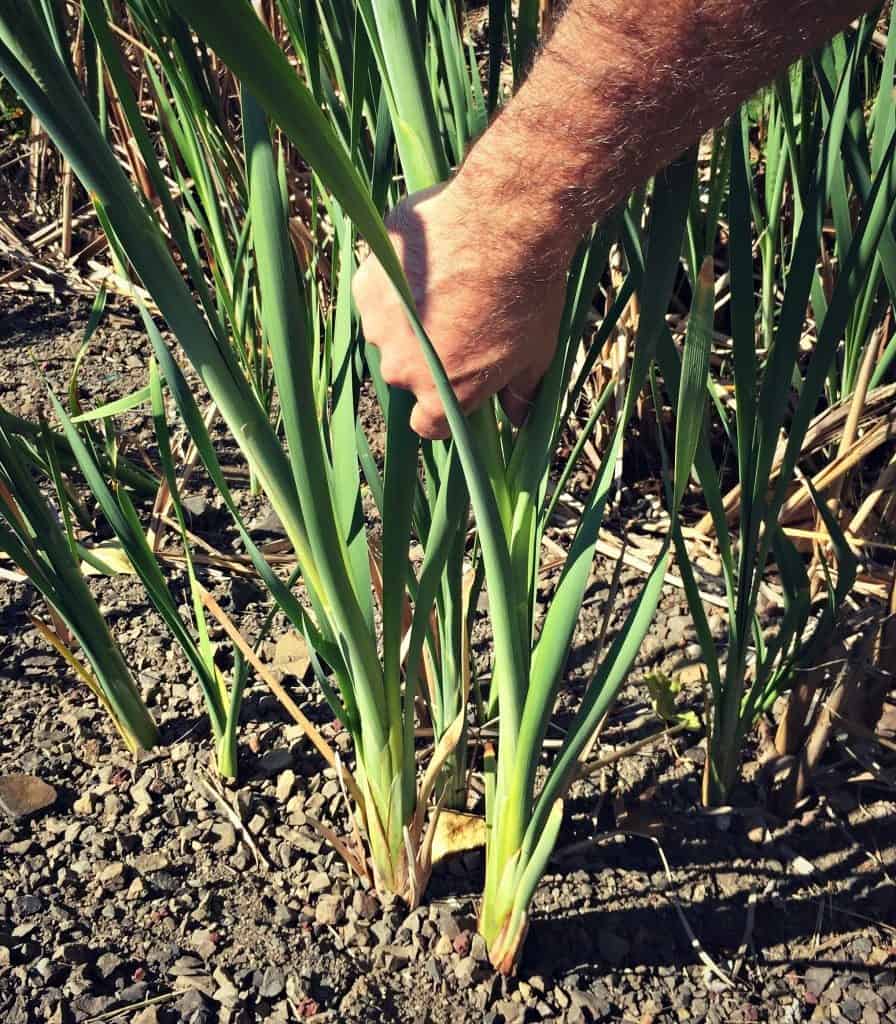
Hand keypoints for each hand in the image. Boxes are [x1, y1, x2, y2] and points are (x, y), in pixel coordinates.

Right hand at [352, 181, 567, 439]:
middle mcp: (402, 370)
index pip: (427, 425)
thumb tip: (518, 418)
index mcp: (443, 397)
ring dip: (407, 316)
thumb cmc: (527, 294)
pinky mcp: (366, 285)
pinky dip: (393, 282)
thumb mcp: (536, 353)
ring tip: (441, 283)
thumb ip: (520, 393)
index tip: (454, 381)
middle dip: (426, 354)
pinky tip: (424, 261)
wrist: (503, 224)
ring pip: (388, 331)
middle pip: (407, 373)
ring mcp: (379, 327)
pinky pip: (376, 294)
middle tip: (457, 317)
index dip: (440, 406)